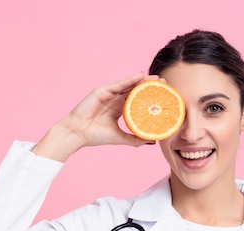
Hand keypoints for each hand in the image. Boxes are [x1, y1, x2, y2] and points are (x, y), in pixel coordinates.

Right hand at [33, 72, 159, 161]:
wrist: (78, 133)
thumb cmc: (95, 136)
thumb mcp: (119, 137)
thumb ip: (134, 139)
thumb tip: (152, 141)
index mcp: (118, 110)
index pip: (137, 101)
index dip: (149, 98)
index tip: (164, 97)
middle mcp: (114, 100)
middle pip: (135, 91)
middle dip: (150, 87)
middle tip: (165, 84)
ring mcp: (109, 94)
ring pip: (129, 85)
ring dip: (144, 81)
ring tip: (157, 79)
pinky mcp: (103, 90)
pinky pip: (119, 84)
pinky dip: (130, 79)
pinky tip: (141, 76)